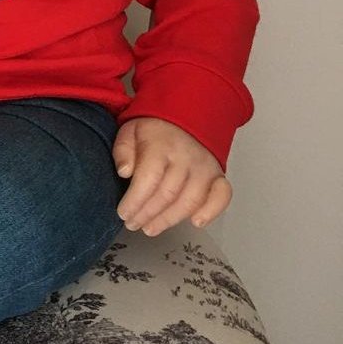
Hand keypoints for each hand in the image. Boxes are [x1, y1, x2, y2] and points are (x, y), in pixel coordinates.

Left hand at [113, 117, 231, 236]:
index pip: (148, 179)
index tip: (123, 213)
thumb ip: (123, 151)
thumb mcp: (129, 131)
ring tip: (151, 227)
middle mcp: (185, 157)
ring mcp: (205, 167)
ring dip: (169, 219)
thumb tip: (124, 172)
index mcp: (160, 145)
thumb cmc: (154, 129)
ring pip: (189, 202)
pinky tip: (195, 222)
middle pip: (167, 194)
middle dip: (147, 214)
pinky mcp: (218, 175)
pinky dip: (210, 212)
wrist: (184, 116)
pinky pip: (221, 197)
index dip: (135, 201)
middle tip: (133, 223)